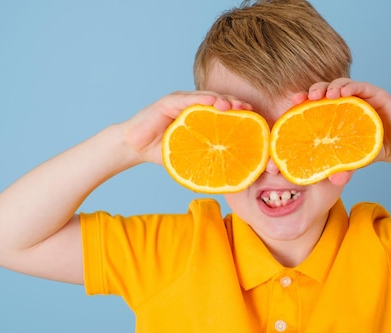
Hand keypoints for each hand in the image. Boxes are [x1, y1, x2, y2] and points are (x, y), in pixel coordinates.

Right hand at [120, 91, 253, 164]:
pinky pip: (187, 100)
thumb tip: (233, 177)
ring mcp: (181, 102)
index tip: (255, 119)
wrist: (135, 148)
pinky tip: (213, 102)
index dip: (239, 113)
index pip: (224, 112)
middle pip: (219, 102)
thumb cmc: (166, 152)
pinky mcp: (168, 102)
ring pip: (206, 98)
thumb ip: (208, 161)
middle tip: (249, 111)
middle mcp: (193, 106)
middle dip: (236, 105)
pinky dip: (201, 99)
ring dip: (222, 100)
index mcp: (201, 117)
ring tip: (234, 106)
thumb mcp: (192, 157)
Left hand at [291, 79, 390, 162]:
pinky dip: (350, 86)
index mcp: (332, 115)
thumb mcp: (353, 159)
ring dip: (329, 87)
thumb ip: (343, 167)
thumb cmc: (369, 149)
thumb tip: (335, 180)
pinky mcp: (374, 94)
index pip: (313, 105)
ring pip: (340, 85)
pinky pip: (360, 86)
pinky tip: (343, 92)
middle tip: (305, 98)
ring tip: (325, 95)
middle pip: (323, 91)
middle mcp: (343, 102)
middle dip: (312, 91)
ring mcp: (358, 96)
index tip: (292, 104)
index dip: (302, 102)